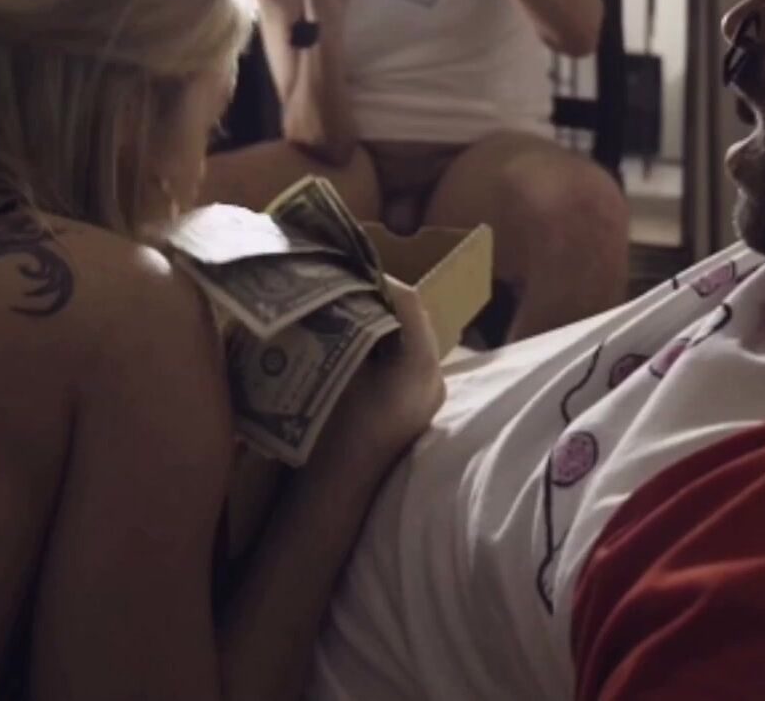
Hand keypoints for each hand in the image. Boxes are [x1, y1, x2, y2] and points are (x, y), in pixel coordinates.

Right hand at [307, 278, 444, 472]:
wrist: (335, 493)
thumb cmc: (329, 430)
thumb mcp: (332, 368)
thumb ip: (342, 326)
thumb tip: (336, 290)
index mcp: (420, 365)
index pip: (409, 303)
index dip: (379, 281)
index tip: (351, 271)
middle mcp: (434, 379)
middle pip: (413, 321)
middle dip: (379, 301)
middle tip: (346, 288)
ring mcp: (428, 397)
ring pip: (409, 342)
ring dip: (380, 324)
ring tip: (346, 311)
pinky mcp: (415, 410)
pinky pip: (405, 363)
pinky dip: (382, 347)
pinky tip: (353, 345)